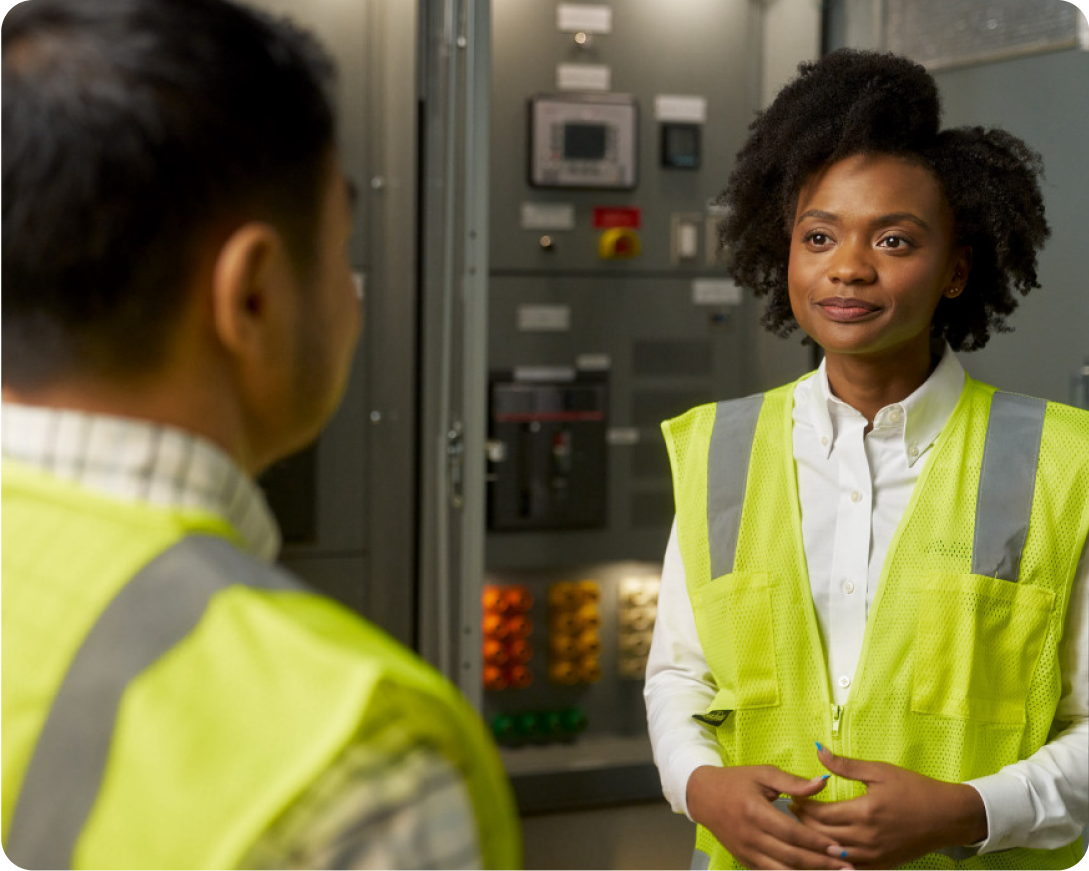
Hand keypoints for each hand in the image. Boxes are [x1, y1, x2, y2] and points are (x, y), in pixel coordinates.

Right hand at [686, 764, 855, 870]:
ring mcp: (746, 851)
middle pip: (791, 856)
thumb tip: (823, 782)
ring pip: (782, 870)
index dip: (817, 842)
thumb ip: (793, 782)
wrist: (702, 795)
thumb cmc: (736, 781)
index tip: (841, 847)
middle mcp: (751, 835)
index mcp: (756, 811)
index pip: (792, 833)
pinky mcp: (744, 860)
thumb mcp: (763, 774)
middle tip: (847, 866)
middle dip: (821, 863)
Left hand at [790, 745, 987, 870]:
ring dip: (814, 842)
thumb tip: (818, 752)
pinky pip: (848, 867)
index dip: (802, 807)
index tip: (792, 798)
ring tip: (802, 828)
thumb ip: (846, 765)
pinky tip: (823, 848)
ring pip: (832, 854)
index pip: (820, 815)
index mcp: (864, 813)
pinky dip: (832, 858)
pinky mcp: (881, 866)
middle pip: (821, 836)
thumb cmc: (914, 789)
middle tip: (792, 812)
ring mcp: (874, 856)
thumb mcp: (880, 771)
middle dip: (802, 825)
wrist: (947, 817)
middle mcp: (866, 839)